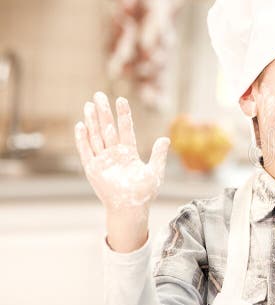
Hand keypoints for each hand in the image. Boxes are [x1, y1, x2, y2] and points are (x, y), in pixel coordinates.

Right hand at [74, 92, 168, 213]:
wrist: (130, 209)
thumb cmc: (144, 193)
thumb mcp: (155, 171)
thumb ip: (159, 155)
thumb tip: (165, 138)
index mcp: (128, 153)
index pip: (125, 129)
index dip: (123, 115)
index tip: (121, 99)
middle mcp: (114, 154)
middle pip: (107, 128)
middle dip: (104, 112)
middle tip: (99, 95)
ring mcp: (103, 160)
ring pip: (96, 136)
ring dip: (92, 121)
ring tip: (89, 105)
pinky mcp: (93, 169)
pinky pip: (86, 152)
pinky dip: (82, 139)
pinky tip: (80, 125)